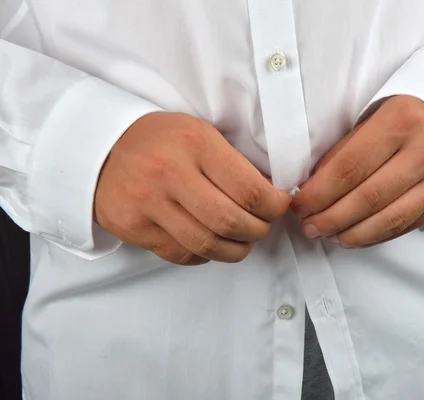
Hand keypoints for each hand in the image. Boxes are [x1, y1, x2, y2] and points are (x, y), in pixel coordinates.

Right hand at [94, 112, 290, 264]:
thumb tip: (270, 195)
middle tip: (263, 226)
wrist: (100, 148)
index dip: (274, 206)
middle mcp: (171, 175)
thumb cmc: (160, 140)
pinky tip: (212, 244)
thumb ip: (232, 163)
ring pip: (208, 245)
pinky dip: (206, 255)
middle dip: (259, 231)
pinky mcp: (135, 229)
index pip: (249, 190)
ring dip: (236, 249)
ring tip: (243, 241)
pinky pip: (182, 254)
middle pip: (231, 222)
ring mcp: (149, 205)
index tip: (280, 206)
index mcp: (196, 146)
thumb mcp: (199, 133)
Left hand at [291, 95, 423, 247]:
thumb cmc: (408, 113)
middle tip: (309, 227)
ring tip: (330, 235)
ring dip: (353, 233)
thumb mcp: (375, 115)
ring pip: (390, 218)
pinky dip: (377, 235)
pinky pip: (407, 225)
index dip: (320, 192)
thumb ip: (346, 150)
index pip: (350, 167)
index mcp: (400, 121)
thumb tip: (313, 186)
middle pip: (368, 197)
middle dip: (332, 218)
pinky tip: (357, 236)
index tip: (300, 205)